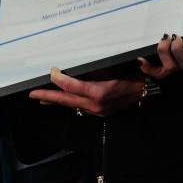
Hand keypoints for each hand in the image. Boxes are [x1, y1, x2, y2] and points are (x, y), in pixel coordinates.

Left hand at [29, 68, 144, 116]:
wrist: (149, 92)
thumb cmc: (134, 75)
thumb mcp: (114, 69)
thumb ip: (94, 70)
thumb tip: (76, 69)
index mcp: (98, 92)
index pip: (71, 86)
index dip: (58, 78)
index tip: (52, 71)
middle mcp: (96, 105)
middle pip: (66, 100)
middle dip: (48, 97)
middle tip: (33, 94)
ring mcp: (98, 111)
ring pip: (72, 105)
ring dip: (57, 102)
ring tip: (43, 99)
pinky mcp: (101, 113)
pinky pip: (81, 108)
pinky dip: (70, 103)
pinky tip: (65, 101)